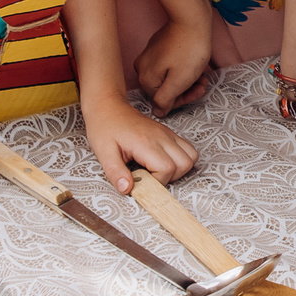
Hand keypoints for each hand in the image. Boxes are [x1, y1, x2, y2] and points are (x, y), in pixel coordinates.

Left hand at [84, 96, 199, 193]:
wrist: (108, 106)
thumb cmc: (104, 127)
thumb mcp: (103, 153)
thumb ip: (116, 173)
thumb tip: (126, 189)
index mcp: (146, 142)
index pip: (167, 169)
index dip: (156, 182)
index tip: (141, 181)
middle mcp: (162, 137)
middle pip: (185, 164)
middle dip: (170, 178)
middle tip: (150, 177)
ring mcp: (167, 134)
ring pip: (191, 157)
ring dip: (179, 169)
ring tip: (157, 170)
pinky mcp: (168, 134)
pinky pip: (188, 149)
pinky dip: (181, 160)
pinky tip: (161, 162)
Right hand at [136, 8, 213, 112]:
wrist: (191, 18)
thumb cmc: (189, 50)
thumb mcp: (179, 81)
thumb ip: (165, 100)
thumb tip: (158, 112)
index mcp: (146, 79)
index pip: (162, 101)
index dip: (182, 99)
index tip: (197, 91)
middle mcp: (142, 68)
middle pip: (165, 88)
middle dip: (186, 89)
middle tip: (203, 84)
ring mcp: (149, 56)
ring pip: (169, 76)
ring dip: (187, 79)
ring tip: (203, 75)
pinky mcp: (158, 47)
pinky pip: (170, 64)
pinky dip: (184, 68)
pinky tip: (197, 65)